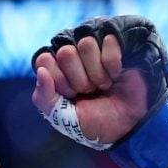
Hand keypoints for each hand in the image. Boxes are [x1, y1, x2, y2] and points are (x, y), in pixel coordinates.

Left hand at [32, 35, 147, 145]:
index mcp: (55, 71)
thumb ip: (44, 98)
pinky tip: (116, 75)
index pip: (45, 60)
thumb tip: (41, 72)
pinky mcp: (115, 46)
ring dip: (97, 73)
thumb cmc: (94, 122)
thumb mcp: (63, 118)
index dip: (59, 80)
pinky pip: (109, 42)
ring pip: (86, 44)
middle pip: (66, 52)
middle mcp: (73, 57)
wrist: (126, 125)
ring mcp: (94, 50)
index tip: (71, 95)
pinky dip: (113, 64)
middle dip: (80, 80)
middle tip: (90, 91)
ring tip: (103, 85)